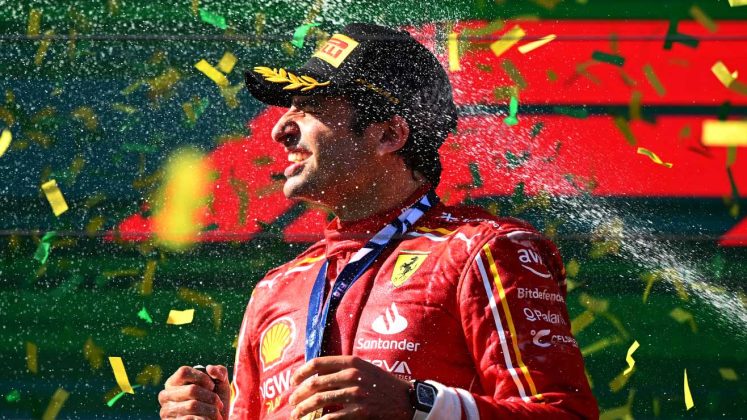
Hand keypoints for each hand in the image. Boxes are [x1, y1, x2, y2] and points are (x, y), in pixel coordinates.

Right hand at [158, 365, 229, 419]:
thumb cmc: (214, 401)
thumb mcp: (220, 384)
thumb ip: (219, 372)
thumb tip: (210, 368)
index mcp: (173, 382)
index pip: (184, 372)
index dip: (201, 377)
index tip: (212, 386)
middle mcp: (166, 396)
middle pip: (191, 390)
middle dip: (211, 397)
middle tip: (219, 403)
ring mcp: (167, 411)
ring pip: (192, 405)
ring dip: (211, 410)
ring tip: (217, 413)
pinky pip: (190, 419)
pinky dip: (205, 419)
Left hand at [288, 356, 413, 419]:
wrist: (406, 401)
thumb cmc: (382, 385)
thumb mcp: (365, 368)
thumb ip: (343, 368)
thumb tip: (315, 374)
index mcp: (352, 362)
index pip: (317, 363)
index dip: (301, 372)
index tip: (293, 381)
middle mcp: (353, 375)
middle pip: (314, 383)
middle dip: (298, 394)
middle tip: (291, 402)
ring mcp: (356, 394)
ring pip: (318, 401)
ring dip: (302, 410)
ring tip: (296, 415)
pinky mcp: (360, 412)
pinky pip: (331, 419)